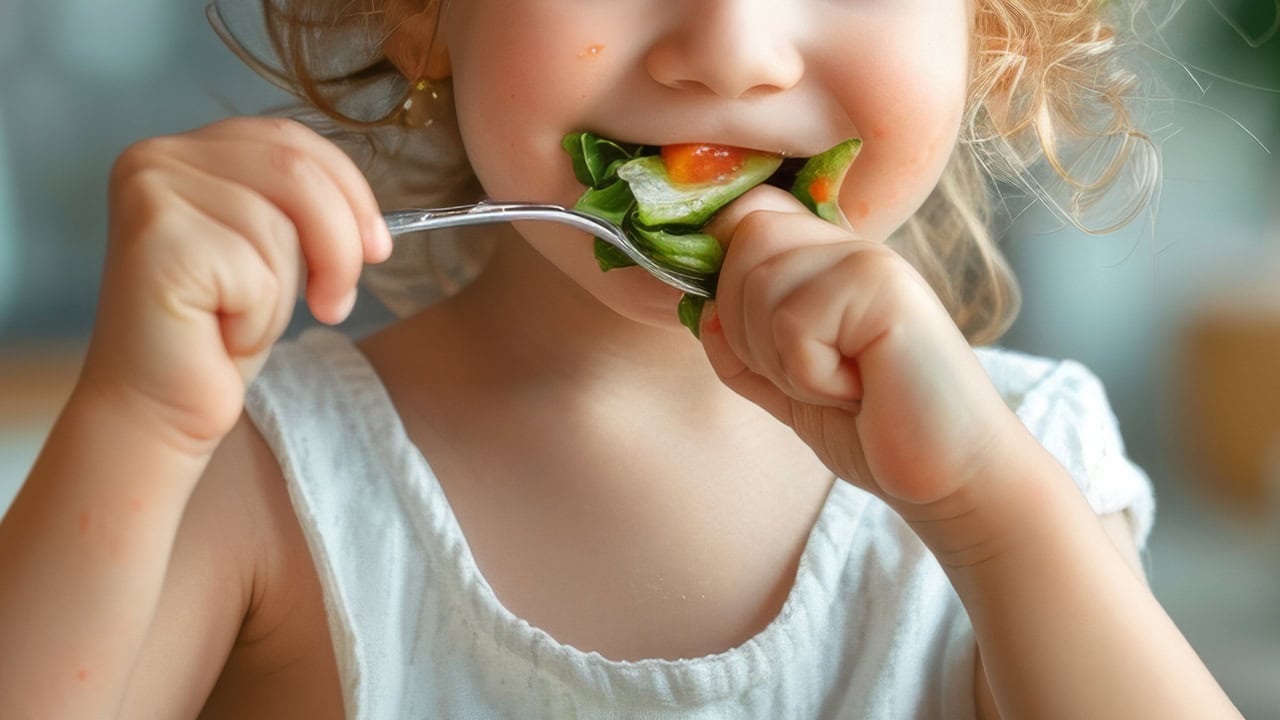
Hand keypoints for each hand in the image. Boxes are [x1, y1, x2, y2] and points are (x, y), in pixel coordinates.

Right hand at [79, 117, 390, 456]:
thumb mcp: (272, 250)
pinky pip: (257, 272)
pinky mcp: (157, 239)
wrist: (160, 406)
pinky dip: (258, 317)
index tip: (378, 248)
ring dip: (286, 292)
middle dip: (339, 243)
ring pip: (280, 225)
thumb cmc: (219, 331)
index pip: (291, 138)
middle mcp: (158, 157)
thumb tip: (373, 220)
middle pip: (296, 170)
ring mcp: (151, 192)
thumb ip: (302, 207)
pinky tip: (219, 334)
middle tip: (335, 302)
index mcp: (188, 150)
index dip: (350, 190)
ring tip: (245, 321)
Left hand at [701, 186, 1021, 507]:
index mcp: (826, 259)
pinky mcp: (885, 288)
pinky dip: (812, 377)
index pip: (747, 214)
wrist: (949, 476)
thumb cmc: (871, 429)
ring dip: (783, 362)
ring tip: (841, 384)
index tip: (759, 343)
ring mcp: (869, 261)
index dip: (727, 275)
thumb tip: (698, 307)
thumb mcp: (783, 384)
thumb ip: (736, 345)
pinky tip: (861, 390)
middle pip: (744, 242)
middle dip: (748, 330)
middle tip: (810, 375)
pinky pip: (793, 326)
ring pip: (759, 284)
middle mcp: (849, 247)